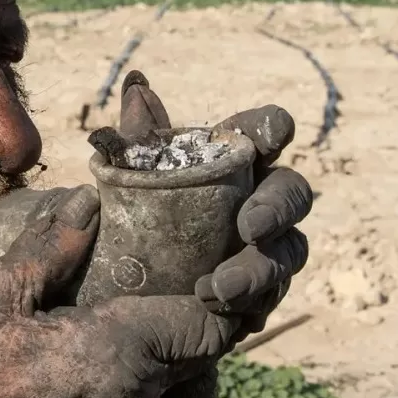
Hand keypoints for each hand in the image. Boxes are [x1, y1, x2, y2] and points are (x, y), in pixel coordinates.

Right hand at [0, 185, 246, 397]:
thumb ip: (51, 246)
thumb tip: (89, 200)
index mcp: (113, 355)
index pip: (206, 323)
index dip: (225, 284)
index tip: (212, 245)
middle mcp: (135, 394)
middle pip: (203, 342)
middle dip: (207, 294)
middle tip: (193, 244)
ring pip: (182, 362)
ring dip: (180, 319)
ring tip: (163, 269)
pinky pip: (157, 377)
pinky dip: (156, 343)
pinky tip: (133, 307)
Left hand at [118, 70, 312, 339]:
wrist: (104, 304)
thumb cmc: (113, 230)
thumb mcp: (114, 187)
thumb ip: (131, 144)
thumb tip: (137, 88)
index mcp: (225, 162)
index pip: (261, 132)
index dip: (272, 128)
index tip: (270, 135)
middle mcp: (252, 201)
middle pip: (293, 192)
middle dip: (278, 207)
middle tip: (248, 228)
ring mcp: (259, 252)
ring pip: (289, 251)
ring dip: (260, 268)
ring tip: (217, 288)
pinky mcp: (254, 298)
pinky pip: (271, 298)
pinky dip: (251, 303)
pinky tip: (220, 309)